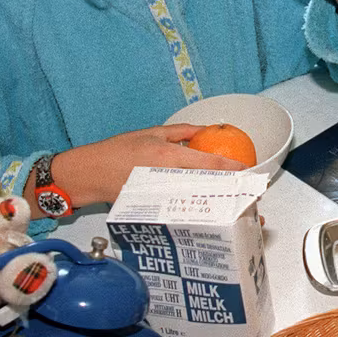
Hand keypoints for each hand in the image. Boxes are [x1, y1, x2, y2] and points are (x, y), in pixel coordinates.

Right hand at [51, 124, 247, 208]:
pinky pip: (180, 207)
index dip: (231, 167)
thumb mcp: (151, 133)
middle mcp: (168, 177)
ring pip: (196, 200)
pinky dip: (196, 207)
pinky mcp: (154, 207)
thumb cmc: (117, 150)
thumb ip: (181, 131)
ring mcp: (161, 195)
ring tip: (234, 201)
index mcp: (168, 156)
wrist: (89, 174)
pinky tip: (207, 207)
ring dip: (216, 200)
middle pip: (207, 185)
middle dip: (229, 189)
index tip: (247, 170)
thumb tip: (206, 129)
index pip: (207, 163)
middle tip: (248, 191)